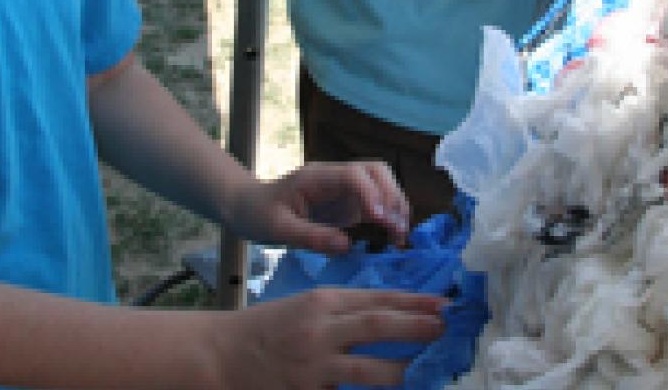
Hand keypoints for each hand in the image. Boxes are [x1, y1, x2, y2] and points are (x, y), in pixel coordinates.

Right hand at [207, 288, 446, 388]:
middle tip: (446, 327)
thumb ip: (343, 311)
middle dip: (416, 326)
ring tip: (426, 367)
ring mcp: (313, 365)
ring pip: (367, 368)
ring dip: (401, 368)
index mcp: (321, 301)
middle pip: (377, 325)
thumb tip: (390, 317)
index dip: (413, 301)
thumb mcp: (305, 306)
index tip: (442, 303)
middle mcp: (320, 329)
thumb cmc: (266, 329)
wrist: (220, 354)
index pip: (377, 298)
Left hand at [227, 161, 411, 253]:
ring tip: (400, 234)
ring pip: (381, 183)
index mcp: (316, 177)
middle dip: (391, 196)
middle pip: (375, 171)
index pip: (353, 175)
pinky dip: (389, 215)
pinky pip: (376, 202)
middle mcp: (335, 177)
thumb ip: (311, 237)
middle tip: (397, 229)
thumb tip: (347, 246)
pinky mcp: (348, 203)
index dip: (372, 193)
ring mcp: (344, 188)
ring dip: (395, 204)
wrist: (250, 207)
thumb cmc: (259, 215)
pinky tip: (394, 236)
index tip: (380, 219)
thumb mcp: (278, 229)